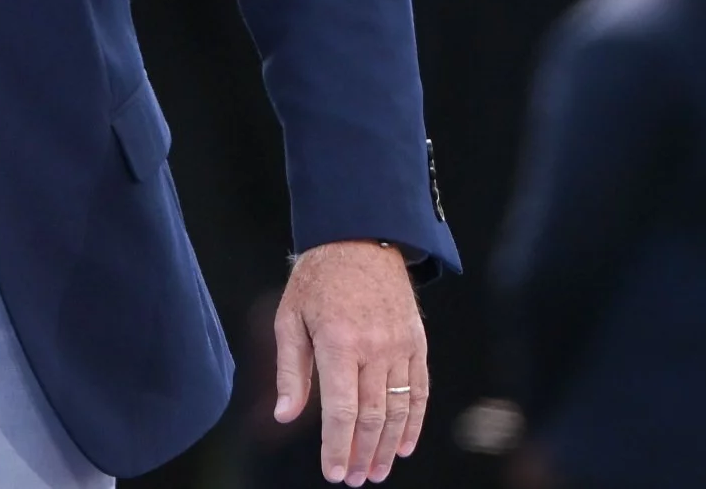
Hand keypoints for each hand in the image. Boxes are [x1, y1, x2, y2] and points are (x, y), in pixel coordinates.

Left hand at [275, 240, 428, 483]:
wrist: (360, 240)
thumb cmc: (317, 279)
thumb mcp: (289, 318)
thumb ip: (291, 371)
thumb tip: (285, 416)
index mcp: (337, 341)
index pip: (340, 409)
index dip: (338, 446)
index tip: (334, 473)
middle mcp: (373, 347)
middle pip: (371, 416)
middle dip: (362, 454)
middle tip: (355, 478)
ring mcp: (400, 346)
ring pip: (398, 410)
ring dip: (388, 446)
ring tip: (377, 471)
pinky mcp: (417, 343)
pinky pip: (420, 391)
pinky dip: (414, 423)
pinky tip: (404, 445)